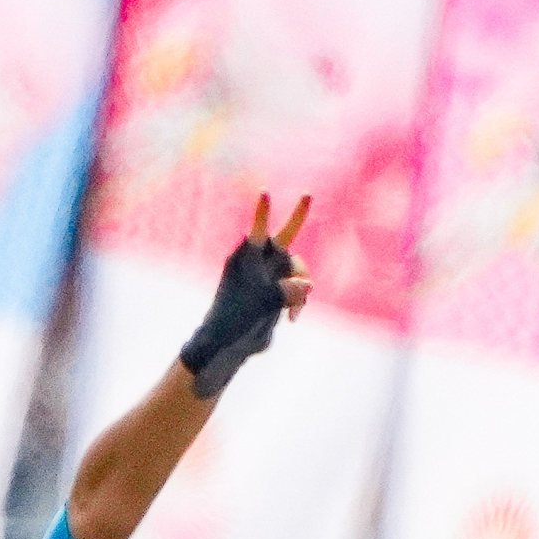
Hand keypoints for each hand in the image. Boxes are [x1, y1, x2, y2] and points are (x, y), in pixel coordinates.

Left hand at [176, 194, 314, 396]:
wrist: (229, 345)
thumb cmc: (236, 318)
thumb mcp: (264, 302)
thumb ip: (288, 290)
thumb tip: (309, 285)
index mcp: (247, 259)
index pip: (257, 230)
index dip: (262, 213)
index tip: (264, 192)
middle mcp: (259, 263)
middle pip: (285, 238)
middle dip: (297, 218)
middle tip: (308, 194)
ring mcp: (270, 277)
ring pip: (297, 269)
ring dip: (301, 287)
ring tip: (294, 311)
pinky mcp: (278, 293)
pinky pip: (298, 288)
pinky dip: (299, 301)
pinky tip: (293, 318)